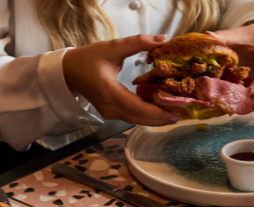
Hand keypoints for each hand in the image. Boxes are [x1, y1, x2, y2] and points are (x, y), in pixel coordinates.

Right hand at [64, 34, 180, 125]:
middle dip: (163, 117)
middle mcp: (110, 108)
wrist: (68, 72)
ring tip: (177, 111)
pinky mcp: (112, 113)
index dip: (159, 112)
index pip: (138, 108)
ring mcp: (110, 113)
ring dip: (157, 117)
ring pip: (138, 120)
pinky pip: (133, 117)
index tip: (178, 111)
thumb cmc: (88, 59)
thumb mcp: (113, 47)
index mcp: (109, 93)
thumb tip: (163, 40)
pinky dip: (148, 114)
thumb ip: (139, 42)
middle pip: (141, 119)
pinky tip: (161, 107)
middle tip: (184, 112)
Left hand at [208, 24, 253, 108]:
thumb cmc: (250, 36)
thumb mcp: (237, 35)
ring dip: (251, 103)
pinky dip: (251, 102)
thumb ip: (223, 37)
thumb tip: (207, 36)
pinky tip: (236, 103)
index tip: (245, 95)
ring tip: (232, 105)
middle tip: (232, 103)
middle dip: (251, 99)